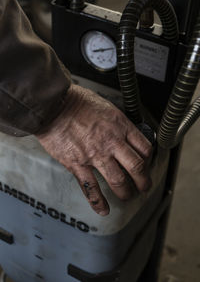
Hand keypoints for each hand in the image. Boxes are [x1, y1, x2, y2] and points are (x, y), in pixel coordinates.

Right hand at [36, 84, 152, 215]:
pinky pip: (91, 188)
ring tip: (127, 196)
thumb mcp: (105, 105)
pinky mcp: (78, 164)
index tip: (146, 164)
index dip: (148, 160)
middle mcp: (111, 142)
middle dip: (144, 181)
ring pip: (118, 181)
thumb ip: (116, 122)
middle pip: (136, 167)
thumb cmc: (76, 102)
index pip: (144, 148)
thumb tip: (122, 132)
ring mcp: (95, 155)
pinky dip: (98, 202)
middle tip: (144, 186)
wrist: (53, 105)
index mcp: (120, 126)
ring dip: (126, 193)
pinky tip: (104, 210)